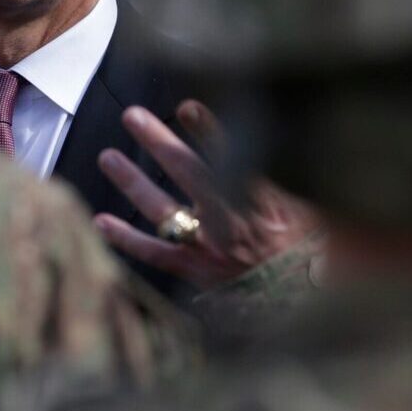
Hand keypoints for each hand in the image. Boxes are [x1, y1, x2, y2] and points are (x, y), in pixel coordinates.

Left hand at [96, 101, 320, 288]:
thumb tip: (267, 141)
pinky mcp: (195, 271)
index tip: (186, 107)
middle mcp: (231, 222)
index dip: (208, 131)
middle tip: (132, 116)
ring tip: (108, 157)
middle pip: (188, 174)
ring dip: (133, 181)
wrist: (303, 303)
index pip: (232, 157)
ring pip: (163, 210)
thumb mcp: (310, 208)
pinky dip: (126, 238)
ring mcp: (208, 248)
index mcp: (263, 204)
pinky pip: (154, 254)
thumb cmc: (310, 254)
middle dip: (159, 142)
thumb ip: (283, 179)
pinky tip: (100, 221)